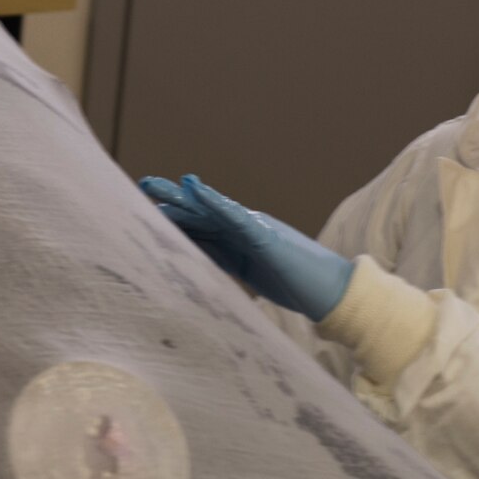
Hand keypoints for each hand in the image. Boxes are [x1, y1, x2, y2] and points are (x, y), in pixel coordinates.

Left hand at [137, 174, 353, 320]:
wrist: (335, 294)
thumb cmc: (297, 287)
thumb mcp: (252, 276)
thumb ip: (228, 267)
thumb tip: (198, 271)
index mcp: (239, 242)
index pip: (200, 227)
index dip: (174, 218)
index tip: (144, 211)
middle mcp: (245, 229)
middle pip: (201, 212)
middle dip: (172, 200)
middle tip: (143, 184)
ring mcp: (256, 229)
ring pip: (212, 208)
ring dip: (183, 195)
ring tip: (155, 184)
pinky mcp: (266, 236)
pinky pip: (235, 216)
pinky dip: (214, 201)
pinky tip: (194, 188)